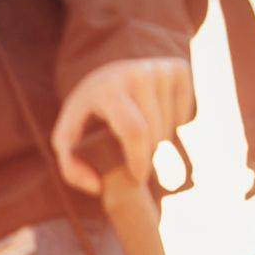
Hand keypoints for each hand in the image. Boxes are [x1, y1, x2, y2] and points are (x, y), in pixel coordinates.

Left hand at [50, 56, 195, 191]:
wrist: (108, 75)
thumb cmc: (89, 113)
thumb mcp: (68, 137)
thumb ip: (71, 167)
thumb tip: (97, 186)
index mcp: (108, 89)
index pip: (135, 132)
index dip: (139, 160)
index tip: (137, 176)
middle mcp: (137, 74)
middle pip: (155, 135)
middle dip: (147, 155)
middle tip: (133, 154)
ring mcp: (160, 69)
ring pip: (171, 127)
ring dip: (160, 142)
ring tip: (142, 135)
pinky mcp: (179, 69)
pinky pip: (186, 114)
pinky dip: (175, 125)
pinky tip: (158, 118)